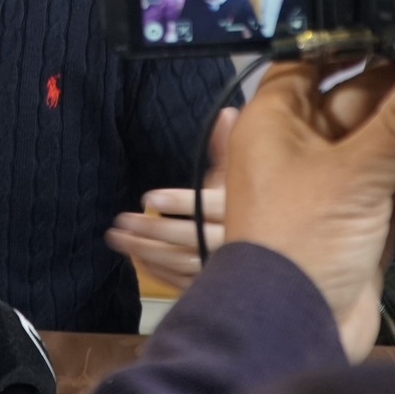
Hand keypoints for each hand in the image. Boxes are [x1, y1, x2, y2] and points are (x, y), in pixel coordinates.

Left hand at [105, 108, 236, 288]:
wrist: (277, 247)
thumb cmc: (250, 203)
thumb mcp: (239, 174)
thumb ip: (227, 148)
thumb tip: (226, 113)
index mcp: (238, 210)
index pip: (206, 206)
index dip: (178, 202)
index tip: (148, 197)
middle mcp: (233, 241)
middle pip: (188, 236)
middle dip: (150, 229)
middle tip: (119, 221)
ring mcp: (223, 265)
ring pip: (181, 261)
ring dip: (145, 250)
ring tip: (117, 238)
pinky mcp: (215, 282)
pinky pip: (184, 281)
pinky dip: (159, 270)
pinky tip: (139, 258)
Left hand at [227, 63, 394, 360]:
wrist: (300, 325)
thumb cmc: (295, 245)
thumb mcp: (352, 174)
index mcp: (275, 122)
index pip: (305, 62)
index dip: (342, 41)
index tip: (388, 19)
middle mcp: (302, 145)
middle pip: (353, 95)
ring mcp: (334, 180)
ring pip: (380, 134)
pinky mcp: (364, 212)